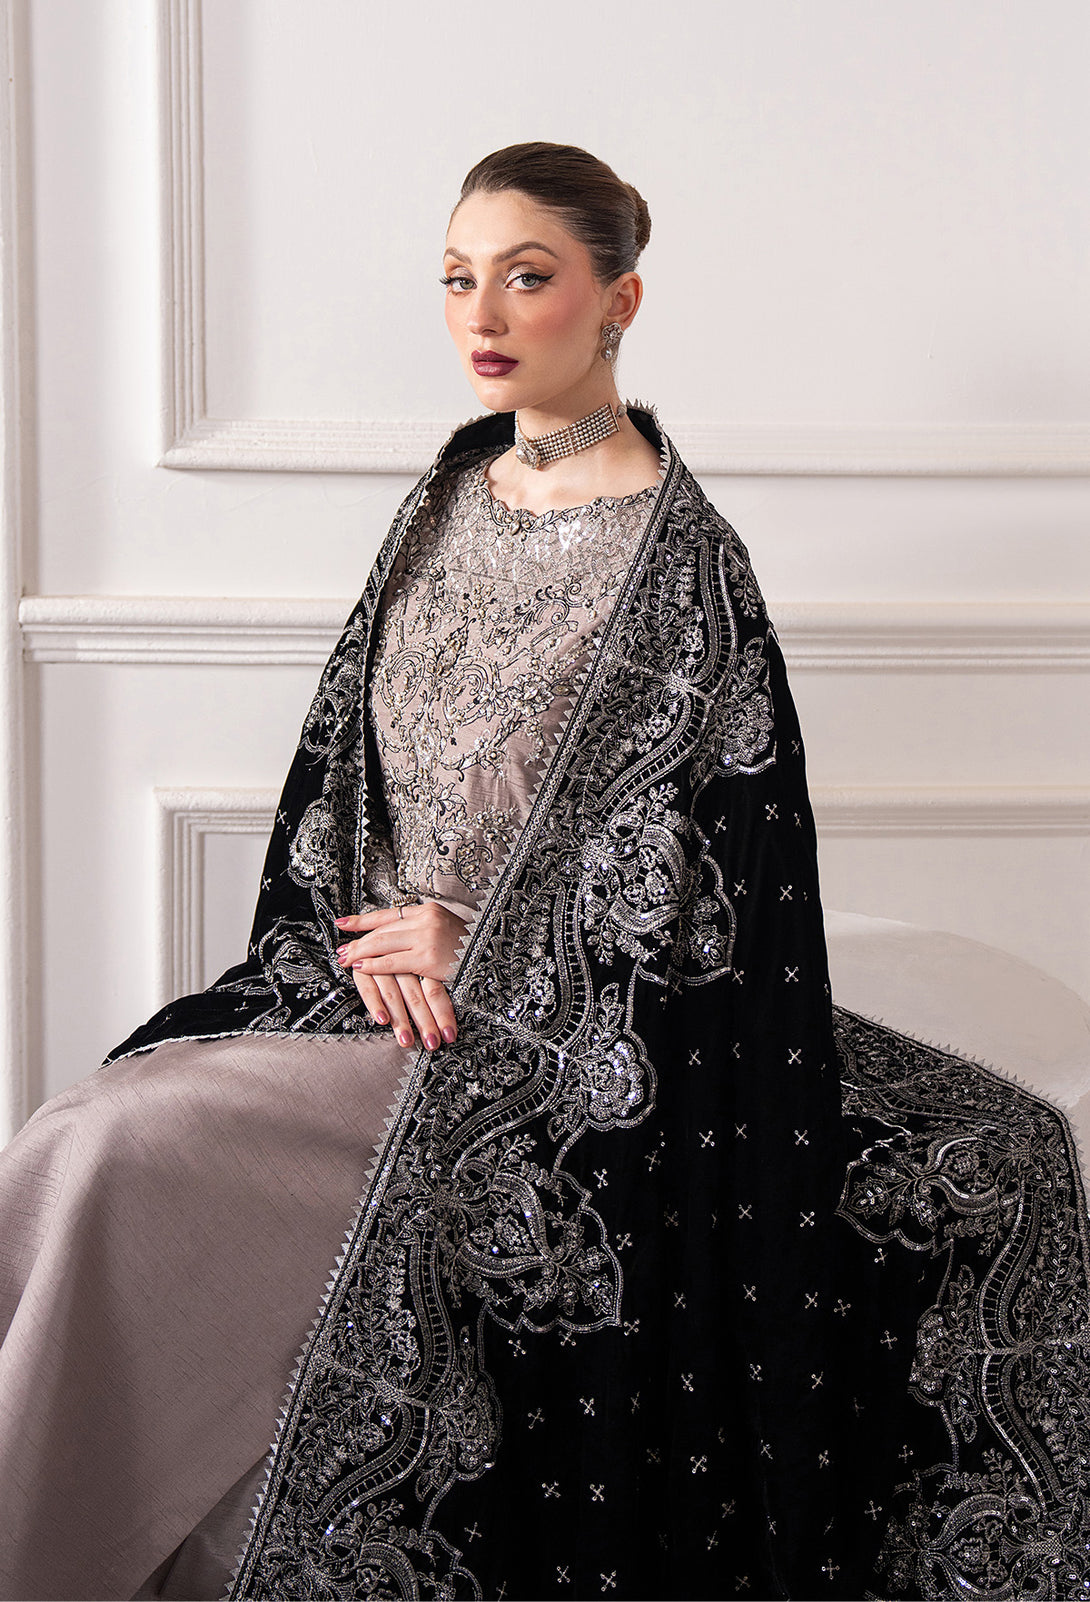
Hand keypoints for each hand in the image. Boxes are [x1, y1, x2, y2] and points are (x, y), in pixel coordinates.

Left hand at [334, 901, 467, 1051]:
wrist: (494, 958)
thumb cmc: (469, 949)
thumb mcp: (445, 931)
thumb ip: (421, 930)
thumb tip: (394, 937)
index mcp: (428, 910)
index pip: (387, 914)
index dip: (363, 920)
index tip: (343, 924)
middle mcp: (425, 919)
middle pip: (381, 929)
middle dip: (357, 940)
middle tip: (340, 949)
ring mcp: (426, 937)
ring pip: (382, 943)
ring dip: (359, 952)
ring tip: (345, 959)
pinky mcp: (427, 957)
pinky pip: (393, 962)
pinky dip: (374, 965)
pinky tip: (361, 968)